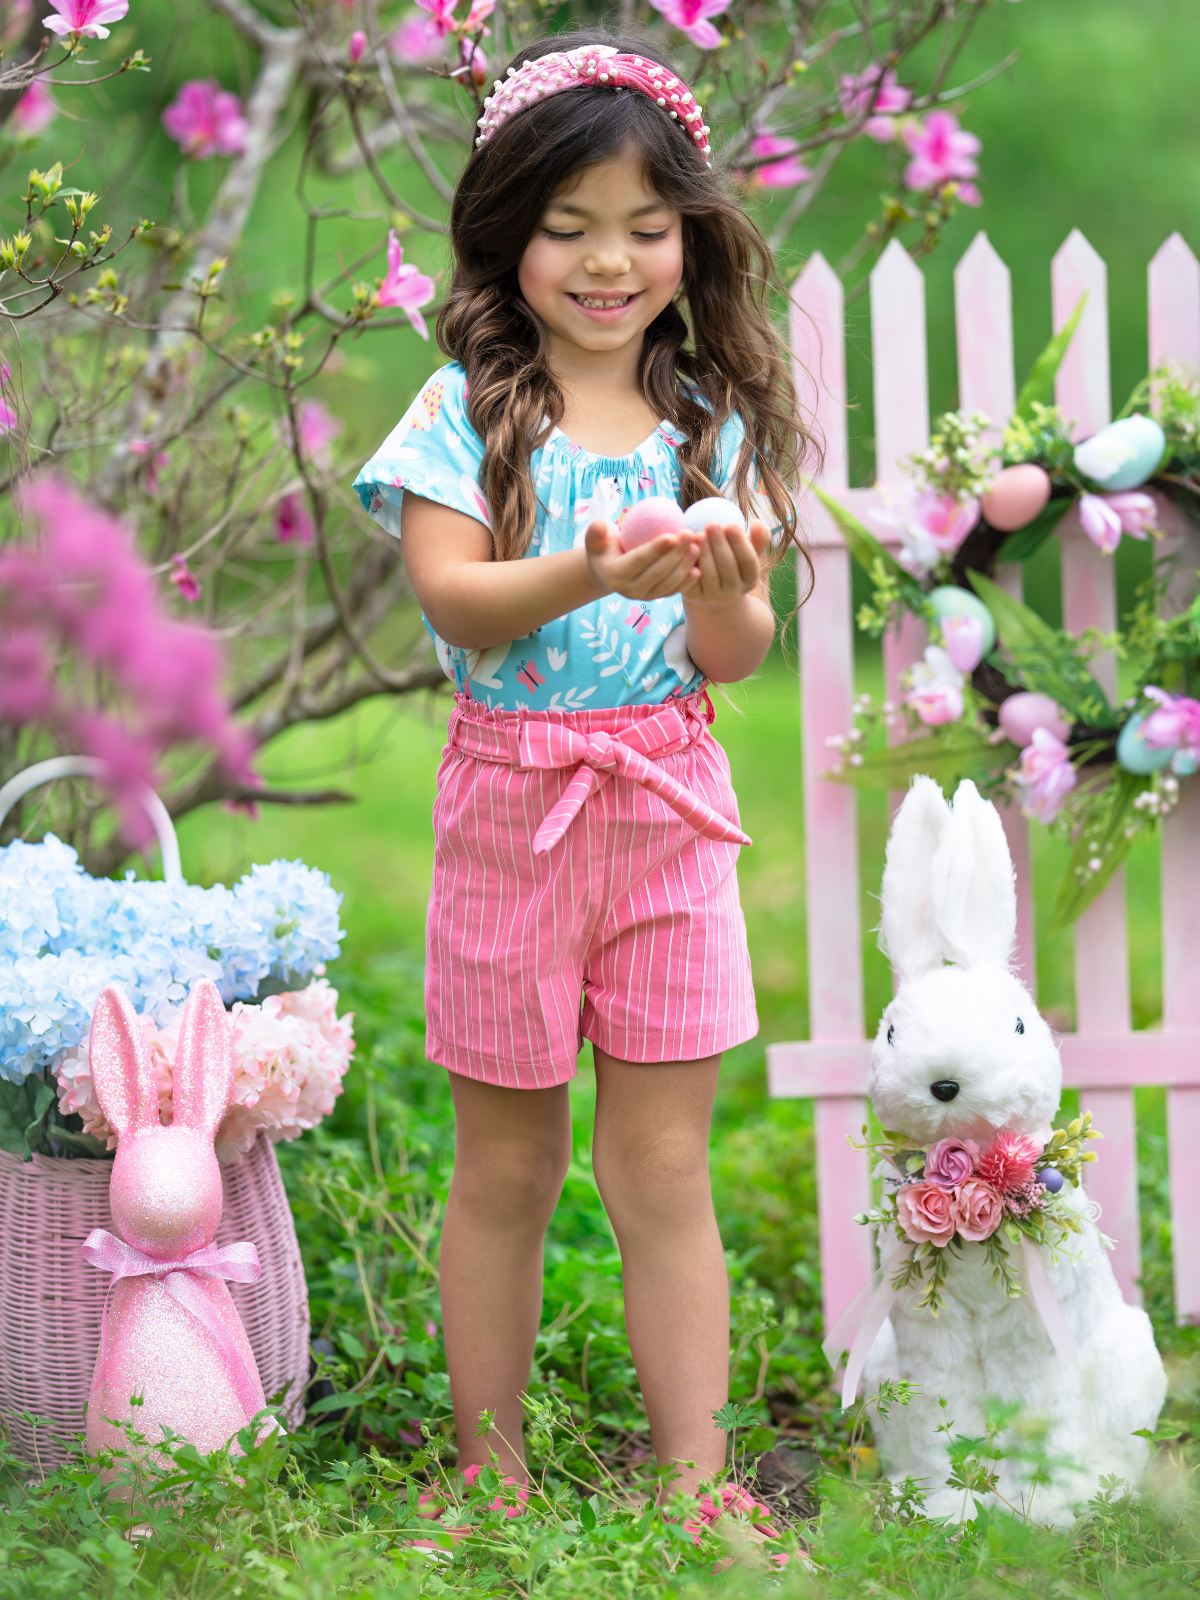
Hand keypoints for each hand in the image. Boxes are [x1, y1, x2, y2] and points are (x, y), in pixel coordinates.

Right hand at [584, 519, 701, 600]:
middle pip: (658, 573)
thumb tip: (601, 524)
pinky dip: (688, 580)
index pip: (639, 561)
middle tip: (690, 534)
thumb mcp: (595, 540)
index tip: (671, 535)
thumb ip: (595, 533)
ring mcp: (646, 597)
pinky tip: (700, 566)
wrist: (609, 571)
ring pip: (669, 582)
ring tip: (697, 546)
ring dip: (686, 566)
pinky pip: (675, 589)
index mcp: (615, 576)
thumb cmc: (604, 548)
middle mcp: (631, 591)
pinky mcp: (657, 597)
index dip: (655, 550)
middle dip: (676, 554)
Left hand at [682, 519, 770, 603]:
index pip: (747, 560)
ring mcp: (715, 596)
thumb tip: (758, 523)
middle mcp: (735, 592)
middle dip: (719, 543)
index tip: (731, 524)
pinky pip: (693, 578)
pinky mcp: (696, 596)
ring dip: (704, 552)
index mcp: (750, 579)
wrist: (712, 584)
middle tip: (711, 524)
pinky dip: (691, 562)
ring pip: (710, 573)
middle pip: (728, 566)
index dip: (739, 542)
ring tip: (699, 534)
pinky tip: (688, 546)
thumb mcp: (748, 549)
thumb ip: (758, 537)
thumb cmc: (733, 558)